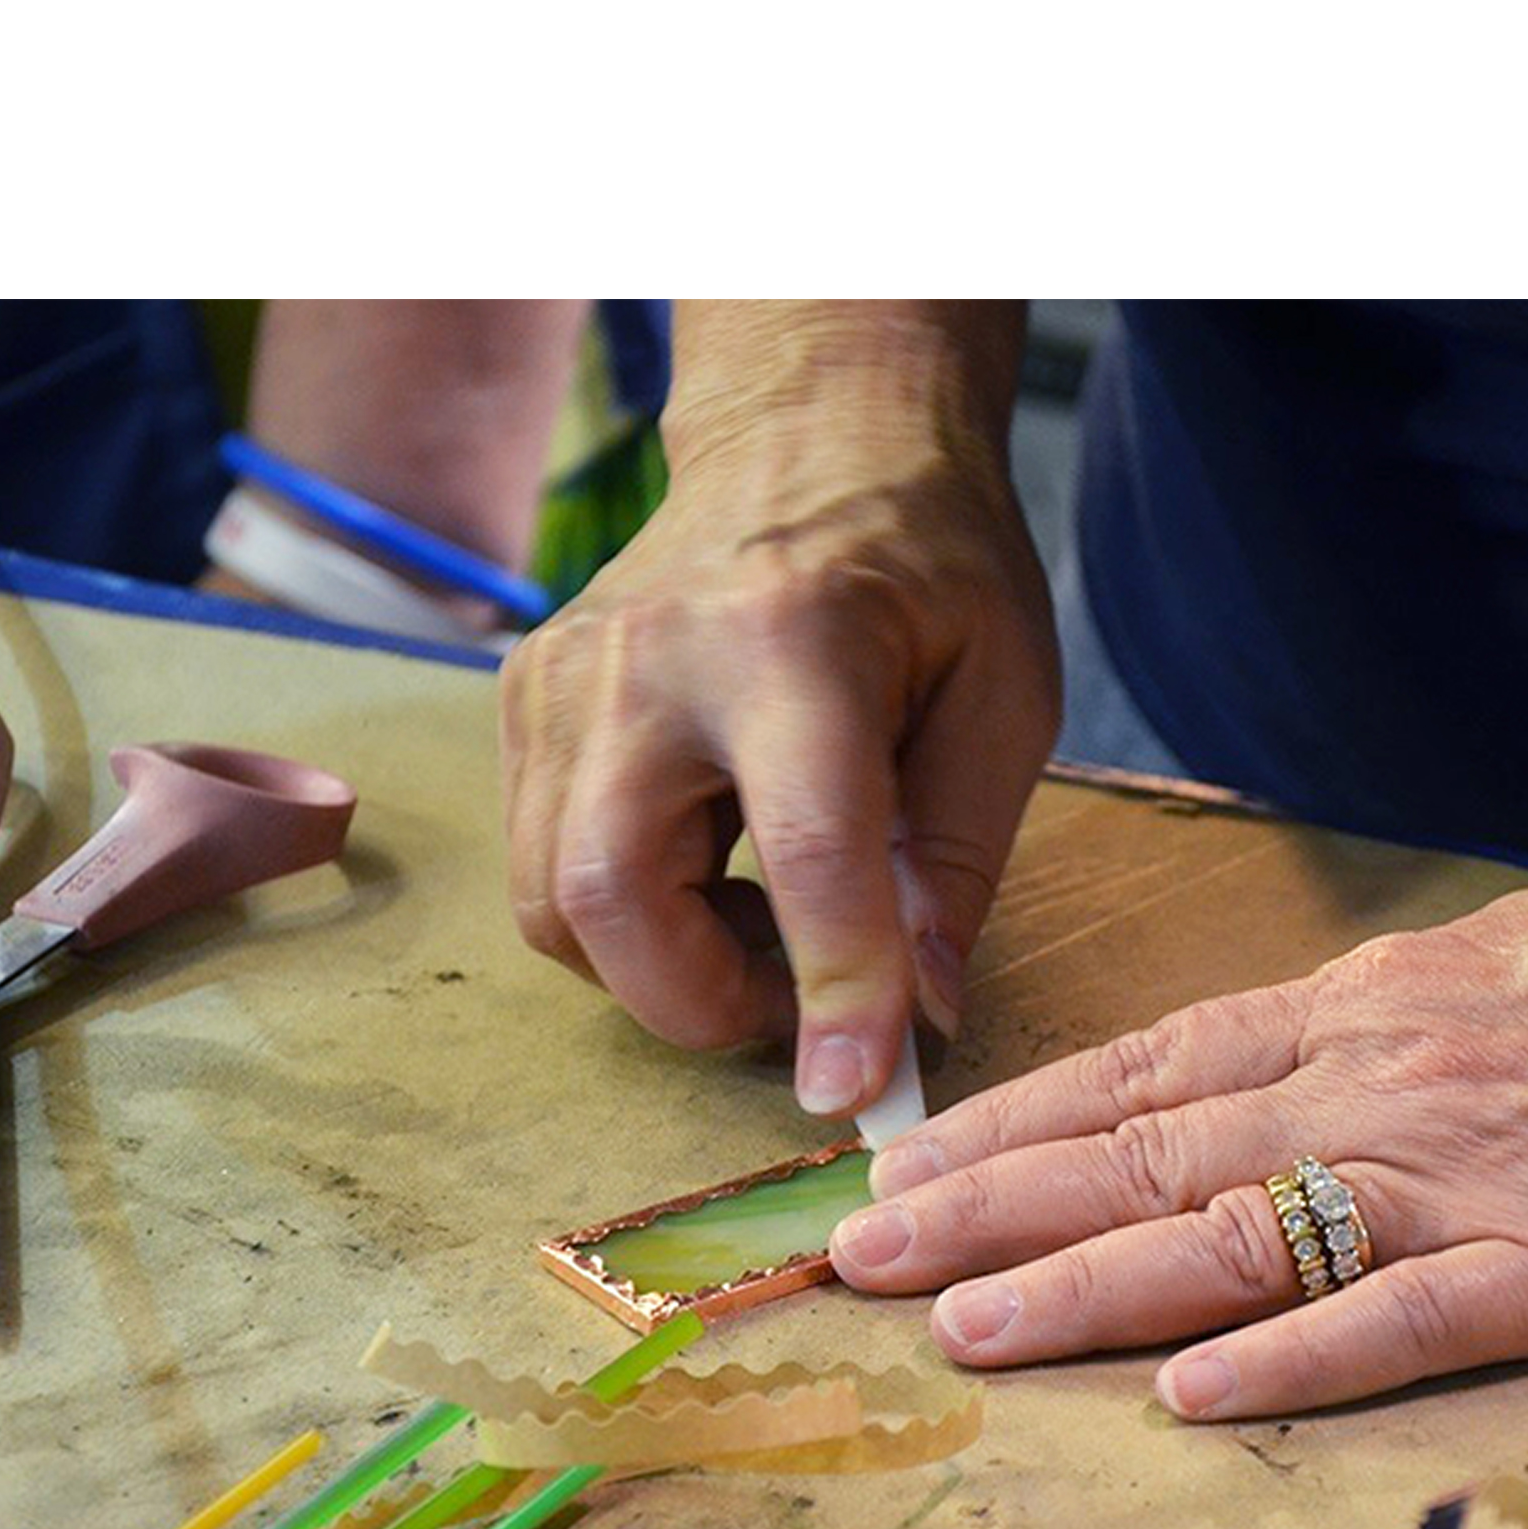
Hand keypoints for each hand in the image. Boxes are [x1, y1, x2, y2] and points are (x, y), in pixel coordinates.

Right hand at [499, 311, 1056, 1115]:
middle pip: (612, 895)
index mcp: (793, 639)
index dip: (833, 989)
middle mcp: (646, 658)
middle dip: (702, 1002)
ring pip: (554, 905)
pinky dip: (623, 917)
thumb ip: (959, 858)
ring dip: (660, 966)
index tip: (855, 1094)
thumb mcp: (1003, 693)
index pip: (805, 848)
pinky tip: (710, 867)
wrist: (808, 434)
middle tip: (796, 1005)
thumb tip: (919, 1014)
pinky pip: (542, 869)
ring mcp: (562, 678)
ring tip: (762, 920)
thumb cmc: (926, 565)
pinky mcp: (524, 703)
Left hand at [828, 869, 1527, 1417]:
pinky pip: (1400, 1314)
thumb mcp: (1497, 968)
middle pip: (1143, 1146)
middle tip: (853, 1256)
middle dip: (985, 1206)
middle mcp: (1380, 1078)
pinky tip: (1190, 1395)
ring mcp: (1462, 1171)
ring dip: (1083, 1282)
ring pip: (1233, 1227)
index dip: (1005, 1125)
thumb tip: (1260, 1073)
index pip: (1142, 1069)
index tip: (894, 1167)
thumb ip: (1372, 1028)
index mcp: (1365, 1007)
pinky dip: (1289, 1355)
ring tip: (961, 1331)